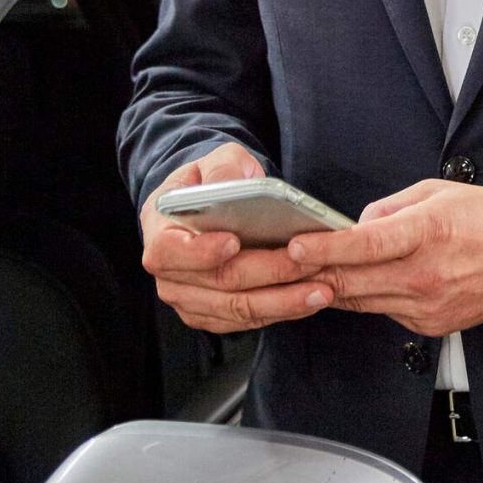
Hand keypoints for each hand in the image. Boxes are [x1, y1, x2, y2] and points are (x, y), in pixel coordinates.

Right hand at [138, 143, 333, 331]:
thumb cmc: (211, 183)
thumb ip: (223, 166)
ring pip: (238, 309)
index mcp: (161, 234)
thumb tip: (234, 181)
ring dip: (283, 302)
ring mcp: (190, 301)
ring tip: (322, 289)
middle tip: (310, 263)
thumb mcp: (215, 161)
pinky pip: (247, 321)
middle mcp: (169, 276)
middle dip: (269, 273)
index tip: (234, 241)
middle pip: (220, 283)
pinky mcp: (212, 316)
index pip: (169, 252)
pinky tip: (310, 298)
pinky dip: (280, 311)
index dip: (201, 251)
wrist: (206, 209)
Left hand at [286, 180, 482, 339]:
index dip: (325, 248)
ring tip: (318, 272)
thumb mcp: (434, 193)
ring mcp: (427, 305)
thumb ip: (388, 208)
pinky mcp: (430, 325)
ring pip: (363, 301)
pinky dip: (373, 298)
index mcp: (426, 232)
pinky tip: (374, 283)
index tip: (295, 247)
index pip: (365, 245)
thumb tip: (355, 226)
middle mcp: (425, 274)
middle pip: (354, 280)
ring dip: (338, 287)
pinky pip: (386, 312)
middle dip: (316, 272)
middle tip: (288, 263)